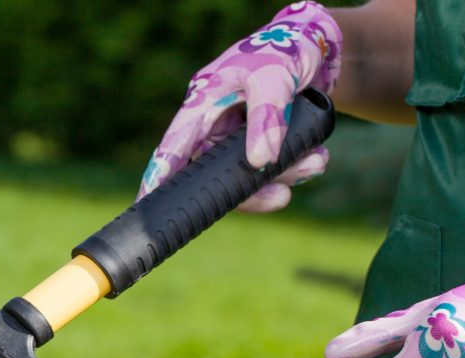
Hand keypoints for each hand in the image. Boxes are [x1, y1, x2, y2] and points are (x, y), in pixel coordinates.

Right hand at [138, 1, 341, 212]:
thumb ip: (267, 115)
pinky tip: (316, 157)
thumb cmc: (284, 49)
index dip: (159, 174)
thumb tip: (259, 160)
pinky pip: (270, 171)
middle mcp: (215, 125)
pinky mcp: (261, 143)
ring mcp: (238, 137)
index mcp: (202, 103)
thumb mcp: (274, 75)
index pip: (174, 144)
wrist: (317, 49)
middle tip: (282, 195)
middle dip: (252, 187)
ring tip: (317, 161)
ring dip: (283, 175)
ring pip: (248, 175)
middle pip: (216, 172)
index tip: (147, 200)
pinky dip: (295, 170)